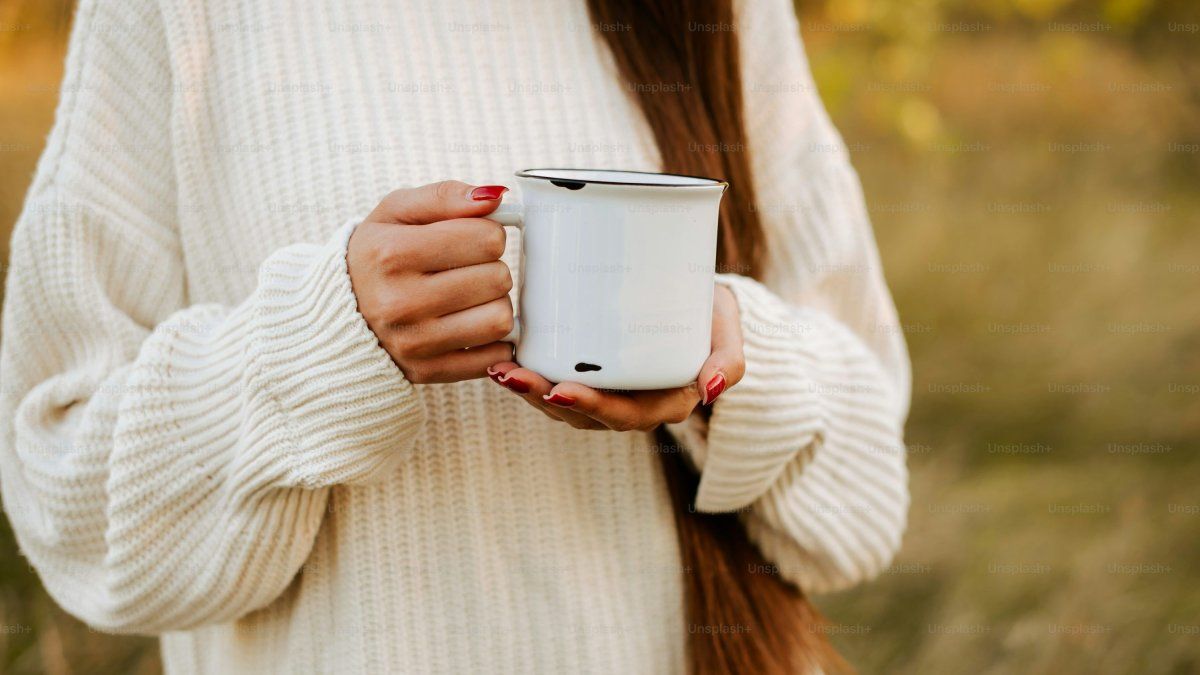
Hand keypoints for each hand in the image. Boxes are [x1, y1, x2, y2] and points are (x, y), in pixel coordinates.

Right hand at [348, 181, 515, 383]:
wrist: (336, 312)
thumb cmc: (377, 255)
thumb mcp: (396, 212)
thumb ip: (445, 196)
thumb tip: (495, 197)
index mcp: (392, 254)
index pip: (487, 238)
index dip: (487, 234)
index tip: (469, 240)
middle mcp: (400, 302)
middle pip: (498, 279)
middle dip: (490, 269)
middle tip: (466, 270)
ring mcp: (413, 343)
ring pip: (500, 320)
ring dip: (493, 305)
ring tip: (468, 298)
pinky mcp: (427, 372)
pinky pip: (494, 358)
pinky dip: (493, 341)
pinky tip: (470, 325)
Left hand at [488, 284, 744, 430]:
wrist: (697, 298)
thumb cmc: (711, 313)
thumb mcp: (728, 328)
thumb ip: (729, 359)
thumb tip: (711, 389)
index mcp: (664, 402)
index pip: (624, 415)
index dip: (590, 406)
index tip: (559, 388)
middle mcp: (631, 404)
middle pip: (582, 414)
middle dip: (542, 397)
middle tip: (512, 375)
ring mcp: (606, 391)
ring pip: (561, 403)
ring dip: (528, 389)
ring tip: (499, 367)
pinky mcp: (586, 372)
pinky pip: (554, 381)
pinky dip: (529, 373)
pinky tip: (503, 357)